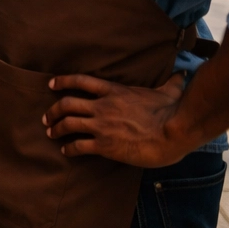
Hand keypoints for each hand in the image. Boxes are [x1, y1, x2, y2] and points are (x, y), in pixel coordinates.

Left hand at [42, 72, 193, 167]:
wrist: (173, 133)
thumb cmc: (172, 112)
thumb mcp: (169, 92)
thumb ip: (170, 83)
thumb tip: (182, 75)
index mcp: (114, 91)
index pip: (80, 81)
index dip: (63, 81)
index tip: (51, 84)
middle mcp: (103, 106)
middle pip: (67, 104)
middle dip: (53, 110)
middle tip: (46, 118)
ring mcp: (102, 126)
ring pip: (68, 124)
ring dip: (56, 129)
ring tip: (51, 133)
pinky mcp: (105, 145)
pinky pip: (79, 146)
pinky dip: (69, 149)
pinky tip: (66, 152)